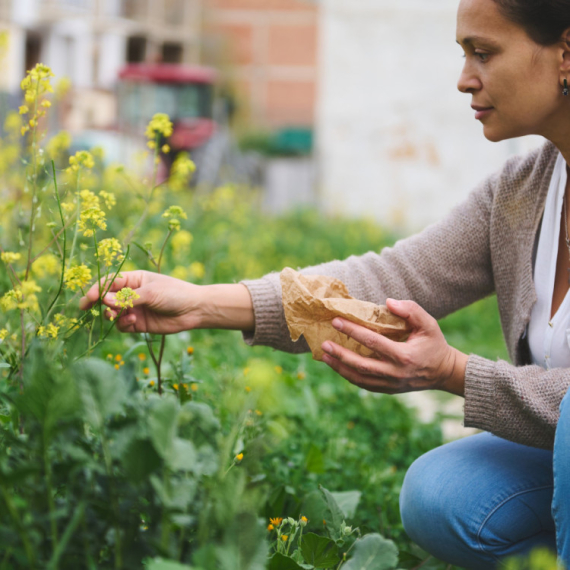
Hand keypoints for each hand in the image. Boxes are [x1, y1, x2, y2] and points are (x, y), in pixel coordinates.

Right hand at [79, 270, 203, 333]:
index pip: (109, 282)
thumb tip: (104, 300)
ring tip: (121, 315)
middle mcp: (131, 294)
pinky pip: (122, 326)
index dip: (97, 289)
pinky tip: (132, 322)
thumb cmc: (175, 293)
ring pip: (112, 314)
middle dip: (99, 304)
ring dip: (112, 315)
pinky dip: (122, 324)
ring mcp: (134, 309)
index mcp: (134, 279)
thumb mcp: (151, 292)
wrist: (194, 310)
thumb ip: (128, 298)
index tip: (89, 299)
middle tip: (91, 309)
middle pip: (106, 298)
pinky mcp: (138, 324)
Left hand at [320, 299, 466, 395]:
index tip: (336, 321)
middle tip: (324, 343)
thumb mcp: (429, 324)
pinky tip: (336, 365)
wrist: (444, 373)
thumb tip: (388, 302)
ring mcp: (390, 385)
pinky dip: (348, 376)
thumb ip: (411, 310)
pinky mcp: (387, 390)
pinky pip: (364, 385)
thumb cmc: (434, 344)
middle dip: (340, 354)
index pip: (373, 342)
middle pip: (361, 365)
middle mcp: (395, 373)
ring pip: (359, 379)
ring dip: (339, 368)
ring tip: (324, 355)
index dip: (353, 331)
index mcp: (404, 356)